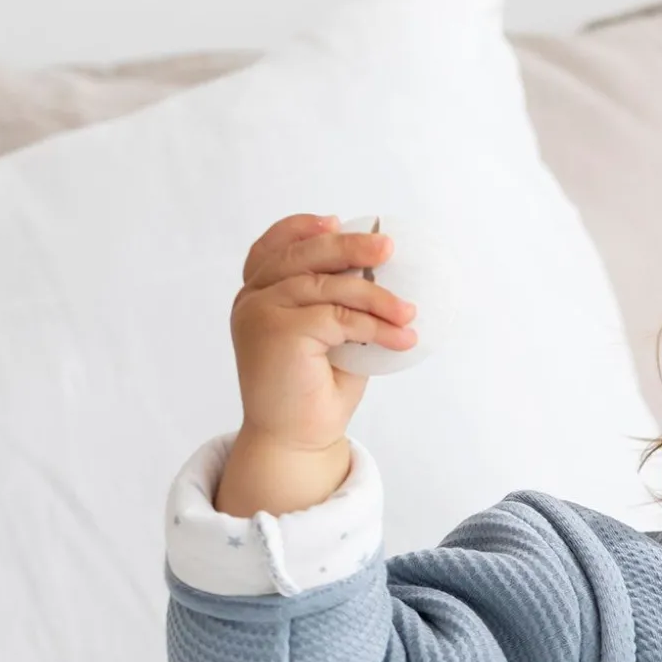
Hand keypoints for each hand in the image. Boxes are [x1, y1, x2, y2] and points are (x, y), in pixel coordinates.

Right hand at [229, 212, 417, 457]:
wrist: (296, 440)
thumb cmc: (313, 391)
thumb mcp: (327, 337)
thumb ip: (335, 304)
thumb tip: (377, 275)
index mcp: (257, 296)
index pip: (272, 249)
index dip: (300, 229)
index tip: (334, 220)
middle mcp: (252, 299)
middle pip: (302, 257)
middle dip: (348, 247)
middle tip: (388, 247)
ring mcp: (260, 313)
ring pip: (326, 286)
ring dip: (376, 297)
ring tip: (409, 312)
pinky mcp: (279, 332)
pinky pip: (338, 317)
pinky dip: (374, 326)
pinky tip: (400, 338)